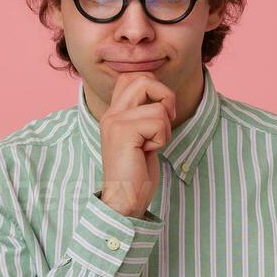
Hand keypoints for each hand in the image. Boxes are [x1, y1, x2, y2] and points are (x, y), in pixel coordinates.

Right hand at [97, 72, 176, 217]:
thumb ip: (144, 114)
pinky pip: (159, 122)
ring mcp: (115, 121)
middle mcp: (111, 113)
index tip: (160, 112)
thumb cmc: (136, 172)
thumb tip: (163, 95)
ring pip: (159, 106)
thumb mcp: (141, 136)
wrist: (124, 199)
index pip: (133, 76)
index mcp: (114, 112)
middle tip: (163, 122)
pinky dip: (162, 139)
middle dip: (165, 98)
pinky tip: (148, 152)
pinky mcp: (123, 132)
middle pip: (144, 79)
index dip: (155, 87)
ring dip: (165, 128)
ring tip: (151, 145)